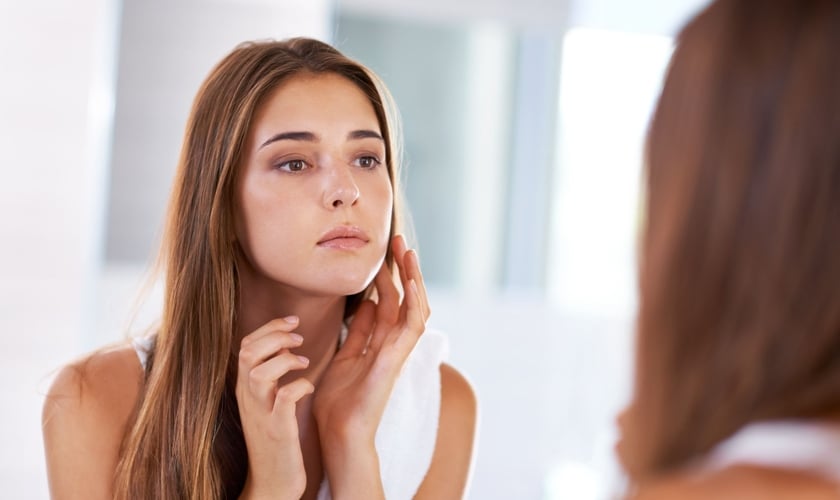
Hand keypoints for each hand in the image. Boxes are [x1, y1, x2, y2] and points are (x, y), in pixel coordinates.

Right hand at [235, 316, 313, 499]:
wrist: (272, 481)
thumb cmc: (276, 438)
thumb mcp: (267, 402)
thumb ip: (271, 374)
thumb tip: (286, 343)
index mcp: (246, 389)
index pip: (245, 346)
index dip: (269, 327)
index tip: (293, 321)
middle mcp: (248, 398)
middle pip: (247, 353)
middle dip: (274, 335)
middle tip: (299, 336)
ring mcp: (261, 414)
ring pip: (259, 373)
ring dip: (284, 359)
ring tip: (304, 361)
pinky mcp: (277, 430)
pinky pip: (284, 399)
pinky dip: (298, 386)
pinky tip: (310, 387)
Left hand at [312, 235, 430, 492]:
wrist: (337, 435)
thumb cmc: (338, 404)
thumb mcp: (344, 356)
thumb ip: (358, 332)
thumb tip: (366, 303)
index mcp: (378, 344)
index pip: (388, 302)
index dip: (387, 276)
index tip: (383, 253)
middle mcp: (392, 345)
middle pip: (403, 300)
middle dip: (402, 270)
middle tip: (399, 241)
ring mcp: (397, 352)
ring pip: (414, 308)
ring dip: (413, 279)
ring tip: (408, 252)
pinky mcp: (395, 360)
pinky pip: (411, 326)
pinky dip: (415, 302)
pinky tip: (412, 280)